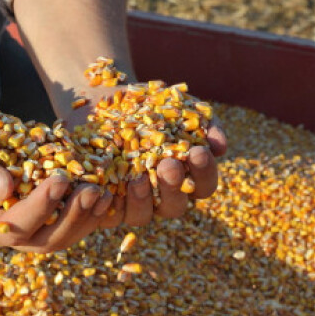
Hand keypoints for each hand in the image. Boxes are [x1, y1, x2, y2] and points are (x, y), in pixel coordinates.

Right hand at [0, 107, 113, 253]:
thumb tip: (4, 189)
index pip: (10, 229)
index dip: (38, 209)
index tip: (60, 180)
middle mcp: (1, 232)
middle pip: (41, 241)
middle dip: (70, 218)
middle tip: (91, 190)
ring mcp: (25, 225)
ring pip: (61, 236)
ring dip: (85, 217)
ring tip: (103, 191)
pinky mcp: (43, 213)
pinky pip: (70, 221)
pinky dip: (88, 209)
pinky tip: (106, 189)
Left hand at [62, 89, 227, 228]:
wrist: (95, 99)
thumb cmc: (141, 104)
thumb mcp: (171, 104)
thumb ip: (199, 120)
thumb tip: (219, 146)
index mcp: (182, 177)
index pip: (203, 185)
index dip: (204, 172)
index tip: (199, 151)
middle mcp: (158, 196)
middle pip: (174, 206)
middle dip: (173, 187)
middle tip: (169, 165)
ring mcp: (128, 203)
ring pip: (140, 216)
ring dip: (141, 199)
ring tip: (137, 177)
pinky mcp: (99, 206)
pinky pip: (104, 215)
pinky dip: (105, 203)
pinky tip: (103, 187)